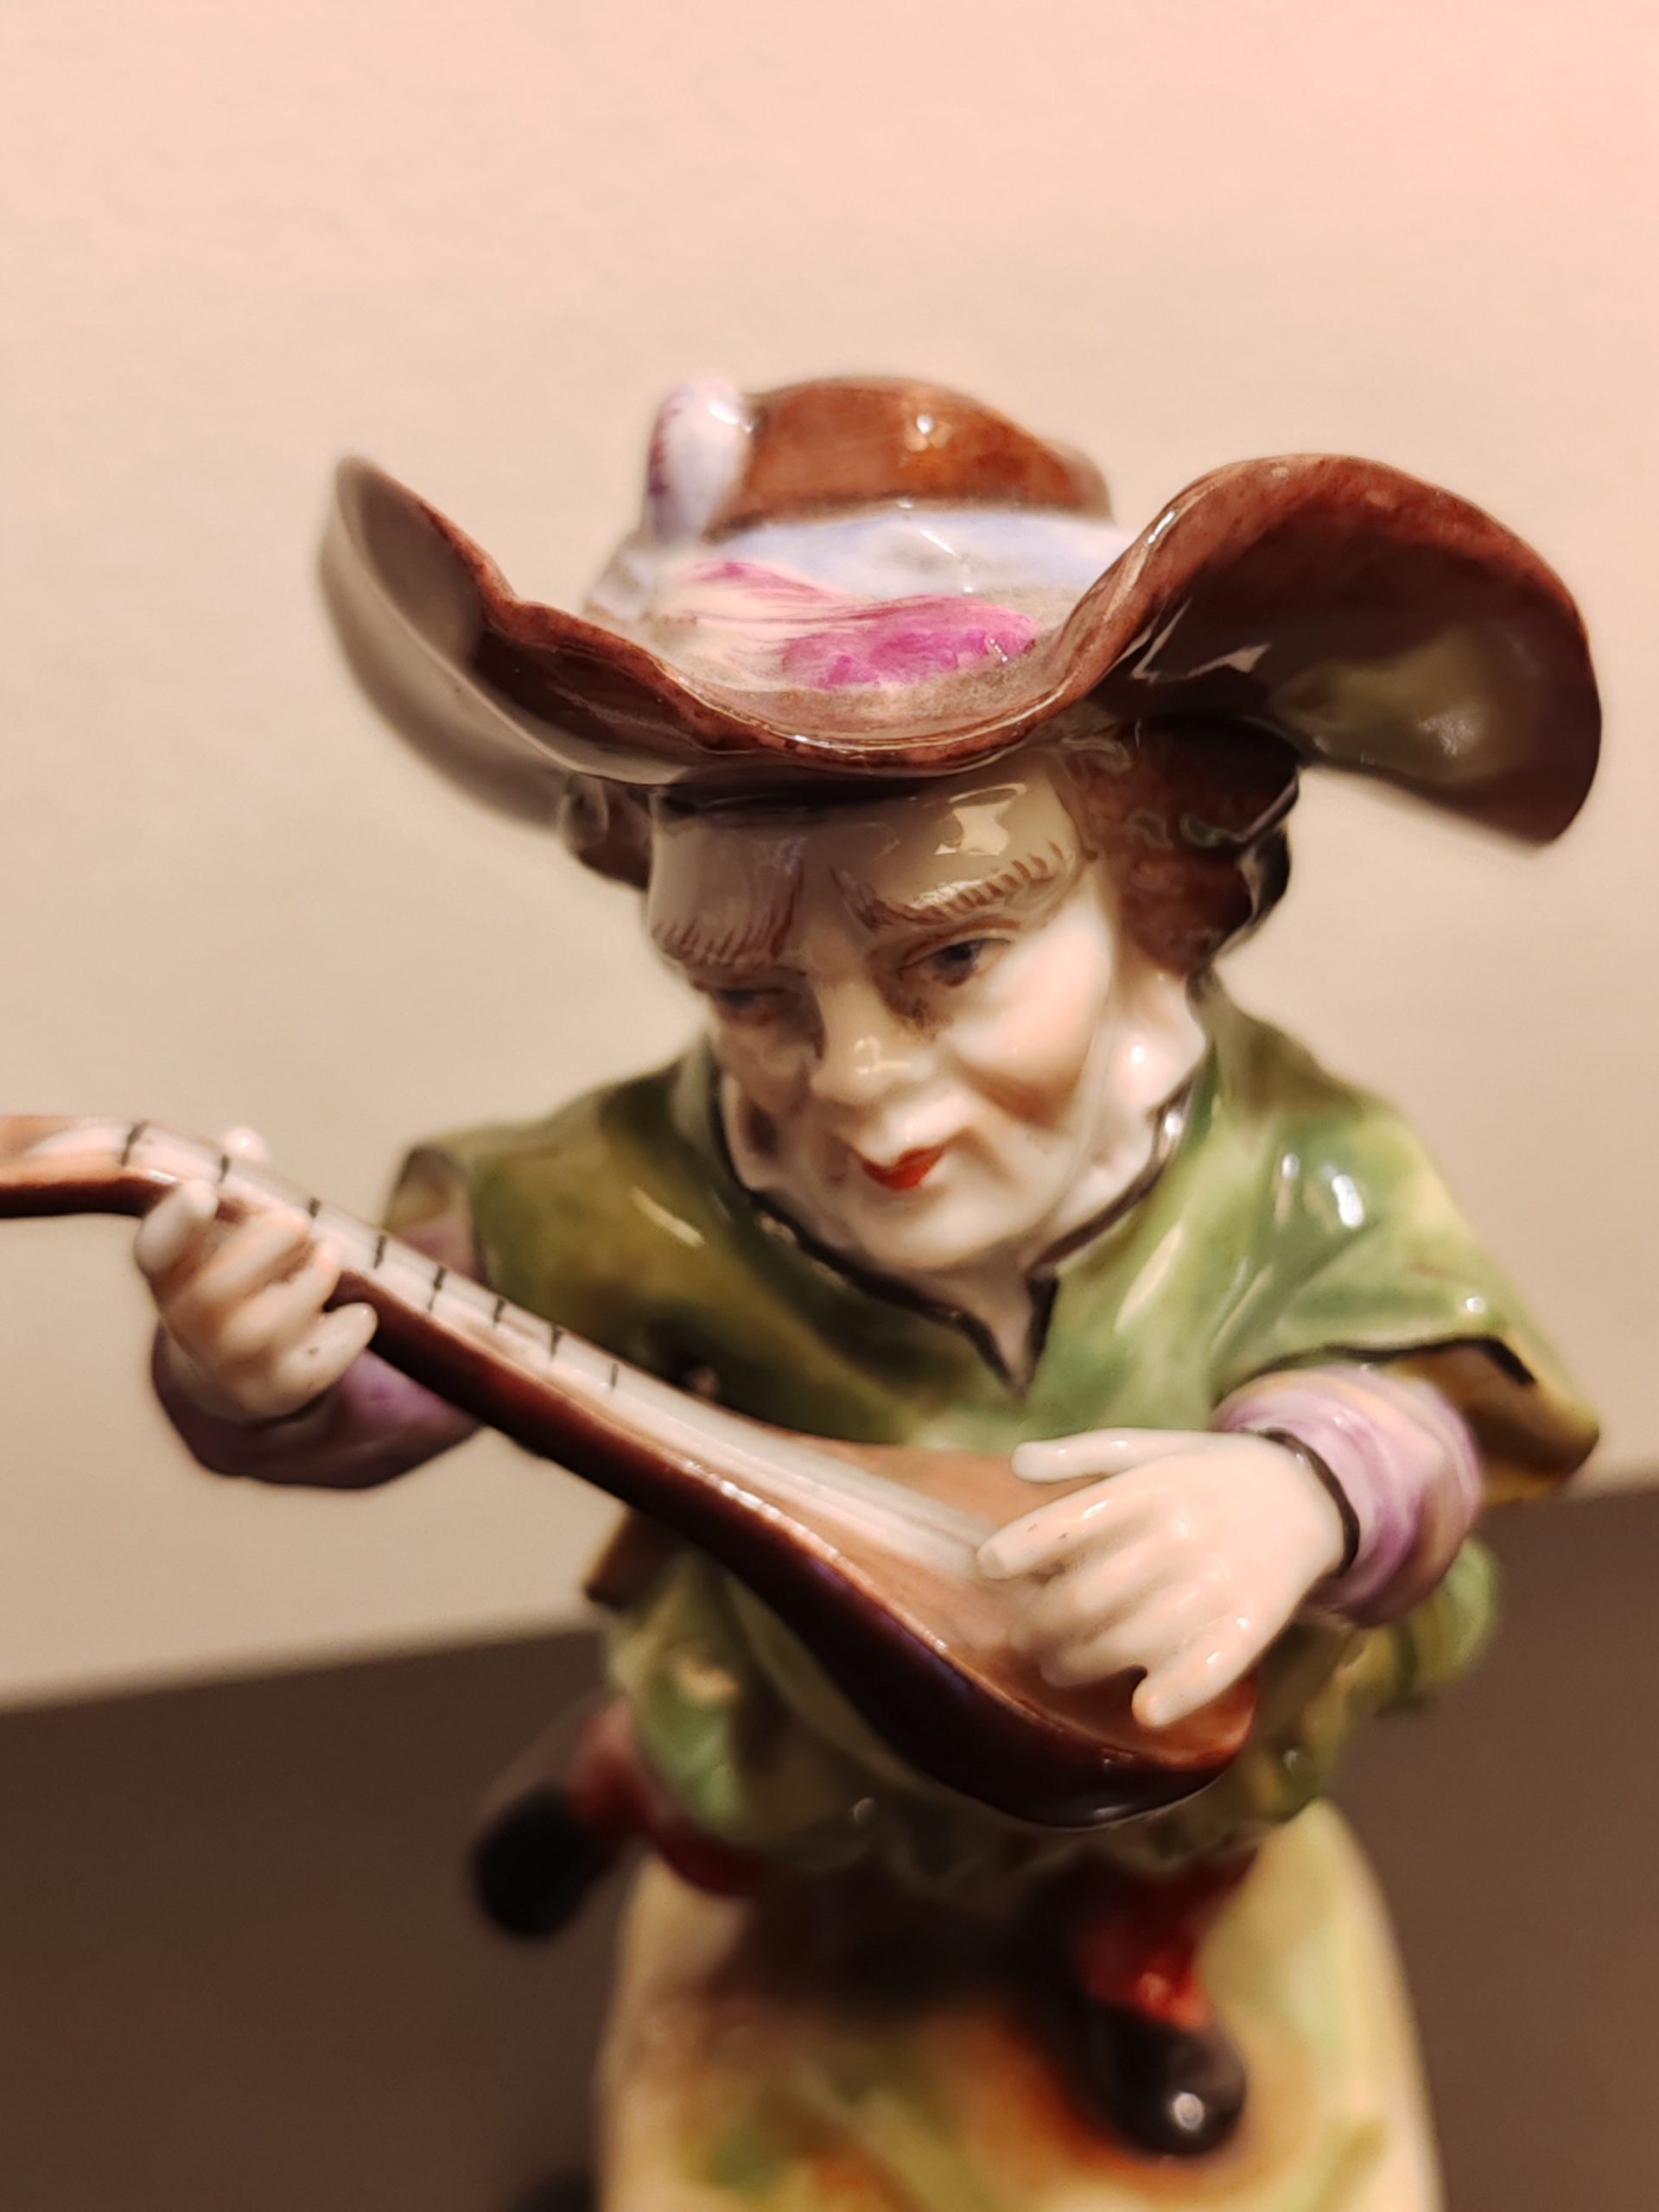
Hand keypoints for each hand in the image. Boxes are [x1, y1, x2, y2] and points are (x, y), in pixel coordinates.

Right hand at [135, 1127, 377, 1423]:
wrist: (234, 1375)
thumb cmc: (234, 1277)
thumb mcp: (226, 1233)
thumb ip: (237, 1183)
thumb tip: (243, 1138)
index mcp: (168, 1275)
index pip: (154, 1252)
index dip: (174, 1224)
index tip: (202, 1191)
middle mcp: (189, 1325)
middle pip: (220, 1289)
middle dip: (268, 1245)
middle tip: (301, 1220)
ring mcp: (230, 1365)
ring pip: (274, 1322)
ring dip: (314, 1279)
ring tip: (329, 1256)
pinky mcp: (276, 1391)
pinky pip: (320, 1359)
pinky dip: (348, 1328)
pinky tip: (357, 1313)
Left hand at [977, 1429, 1346, 1729]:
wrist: (1309, 1493)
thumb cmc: (1209, 1473)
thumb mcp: (1151, 1446)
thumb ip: (1083, 1454)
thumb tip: (1018, 1462)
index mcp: (1151, 1487)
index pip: (1071, 1521)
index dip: (1021, 1547)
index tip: (986, 1567)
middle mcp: (1181, 1533)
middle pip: (1089, 1593)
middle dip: (1041, 1625)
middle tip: (1022, 1639)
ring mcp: (1218, 1580)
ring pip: (1133, 1636)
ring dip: (1082, 1663)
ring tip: (1057, 1668)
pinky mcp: (1253, 1621)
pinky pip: (1210, 1667)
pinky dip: (1175, 1694)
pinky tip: (1141, 1708)